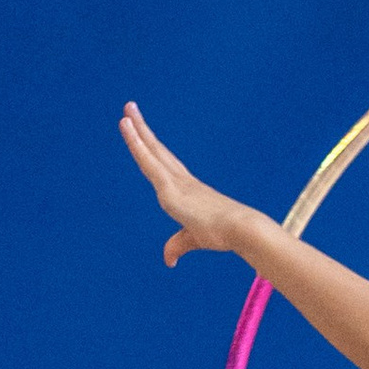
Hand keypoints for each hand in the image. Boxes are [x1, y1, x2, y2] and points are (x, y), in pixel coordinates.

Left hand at [121, 102, 271, 266]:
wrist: (242, 229)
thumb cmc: (224, 234)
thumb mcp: (194, 239)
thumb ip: (177, 245)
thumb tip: (168, 261)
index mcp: (187, 188)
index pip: (163, 163)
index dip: (151, 147)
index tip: (142, 131)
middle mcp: (180, 180)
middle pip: (155, 150)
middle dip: (142, 129)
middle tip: (130, 108)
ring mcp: (175, 182)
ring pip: (150, 151)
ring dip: (135, 129)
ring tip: (126, 108)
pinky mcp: (170, 188)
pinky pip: (148, 161)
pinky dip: (135, 144)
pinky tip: (127, 127)